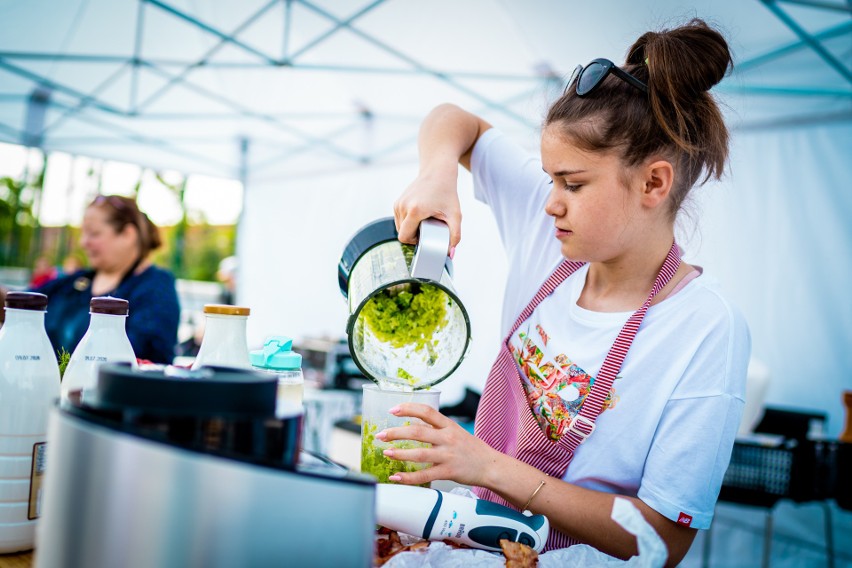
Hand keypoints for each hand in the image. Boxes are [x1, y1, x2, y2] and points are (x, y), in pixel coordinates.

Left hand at [375, 402, 499, 486]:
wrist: (490, 465)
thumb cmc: (471, 448)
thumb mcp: (456, 431)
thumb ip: (437, 427)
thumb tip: (412, 423)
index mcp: (448, 425)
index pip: (426, 411)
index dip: (408, 408)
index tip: (392, 409)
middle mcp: (447, 438)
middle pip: (418, 432)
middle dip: (396, 433)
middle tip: (380, 435)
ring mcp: (447, 455)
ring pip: (419, 453)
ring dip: (399, 453)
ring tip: (386, 453)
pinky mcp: (448, 472)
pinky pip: (424, 475)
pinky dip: (408, 477)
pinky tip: (396, 477)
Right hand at [393, 170, 461, 252]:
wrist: (438, 172)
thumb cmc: (447, 193)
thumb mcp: (455, 215)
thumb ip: (455, 236)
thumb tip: (451, 255)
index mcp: (414, 210)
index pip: (405, 237)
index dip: (415, 241)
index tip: (425, 237)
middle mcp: (403, 206)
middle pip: (401, 233)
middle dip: (413, 235)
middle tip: (427, 229)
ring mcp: (398, 203)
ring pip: (399, 227)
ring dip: (410, 228)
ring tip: (424, 221)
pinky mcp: (397, 201)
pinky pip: (399, 219)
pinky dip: (408, 222)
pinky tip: (419, 216)